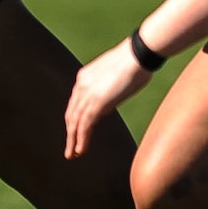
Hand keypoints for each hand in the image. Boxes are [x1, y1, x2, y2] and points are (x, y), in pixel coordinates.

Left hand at [65, 39, 152, 158]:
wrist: (137, 54)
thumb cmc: (135, 61)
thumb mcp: (116, 75)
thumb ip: (109, 88)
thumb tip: (109, 100)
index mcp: (85, 77)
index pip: (76, 103)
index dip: (75, 118)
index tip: (76, 130)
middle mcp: (81, 86)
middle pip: (71, 114)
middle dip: (70, 132)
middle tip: (70, 147)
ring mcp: (87, 95)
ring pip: (75, 123)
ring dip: (73, 140)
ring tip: (72, 154)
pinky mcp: (95, 104)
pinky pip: (84, 126)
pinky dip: (81, 140)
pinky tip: (81, 151)